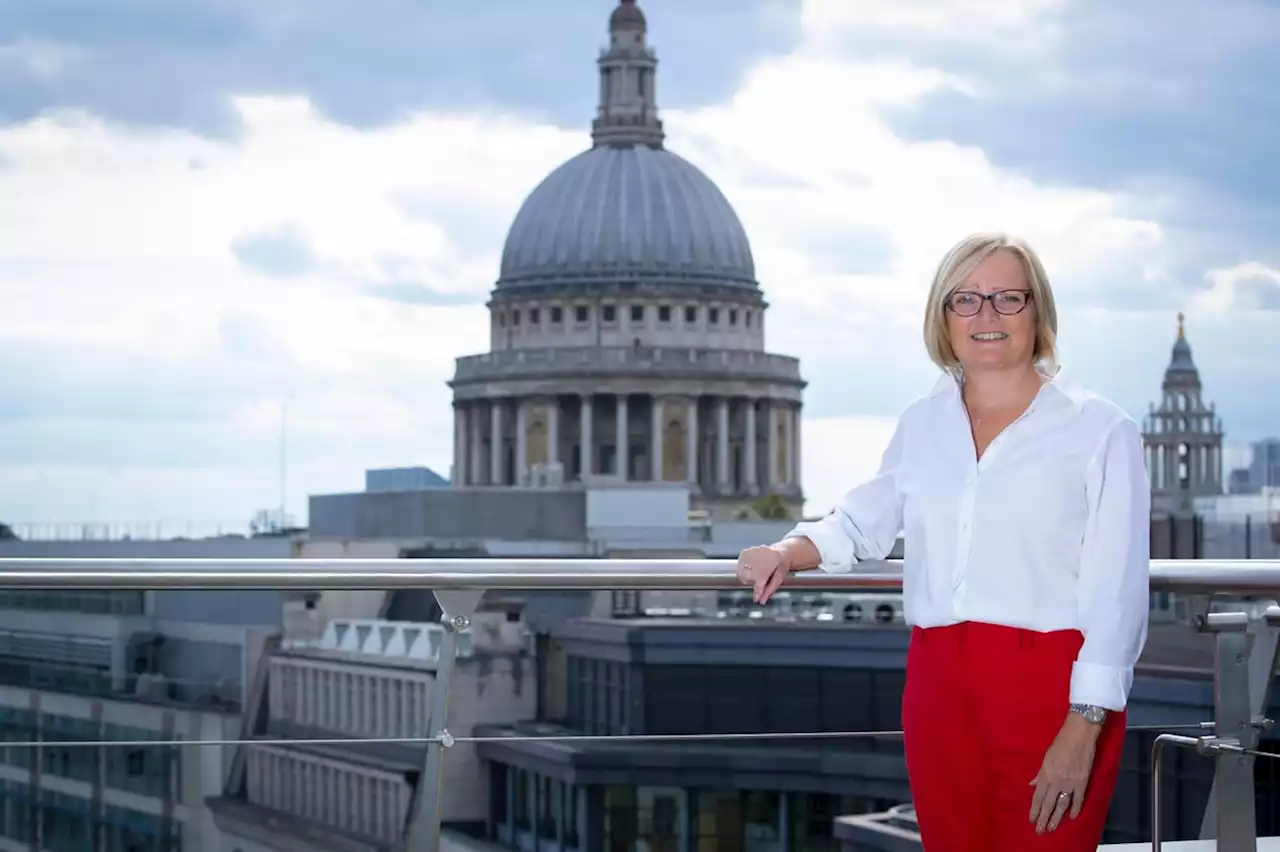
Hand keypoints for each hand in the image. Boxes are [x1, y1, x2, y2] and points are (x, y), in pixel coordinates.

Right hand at [736, 544, 790, 603]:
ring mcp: (749, 553)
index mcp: (769, 564)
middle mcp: (757, 557)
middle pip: (747, 577)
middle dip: (753, 582)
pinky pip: (739, 567)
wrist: (780, 551)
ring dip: (747, 577)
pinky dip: (744, 570)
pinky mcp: (744, 553)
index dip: (757, 592)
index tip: (756, 599)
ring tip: (757, 572)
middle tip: (761, 579)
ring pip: (741, 574)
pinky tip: (752, 567)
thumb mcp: (780, 578)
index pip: (759, 581)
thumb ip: (770, 590)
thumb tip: (761, 601)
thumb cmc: (781, 565)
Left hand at [1028, 716, 1099, 833]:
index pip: (1038, 796)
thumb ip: (1040, 774)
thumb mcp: (1046, 758)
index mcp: (1045, 774)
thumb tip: (1032, 785)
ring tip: (1051, 828)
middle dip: (1043, 818)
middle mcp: (1056, 781)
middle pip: (1048, 803)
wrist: (1078, 735)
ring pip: (1062, 804)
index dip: (1034, 809)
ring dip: (1056, 817)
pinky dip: (1075, 808)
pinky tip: (1072, 817)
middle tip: (1039, 831)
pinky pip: (1078, 798)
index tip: (1031, 819)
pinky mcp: (1082, 781)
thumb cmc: (1060, 743)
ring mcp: (1070, 782)